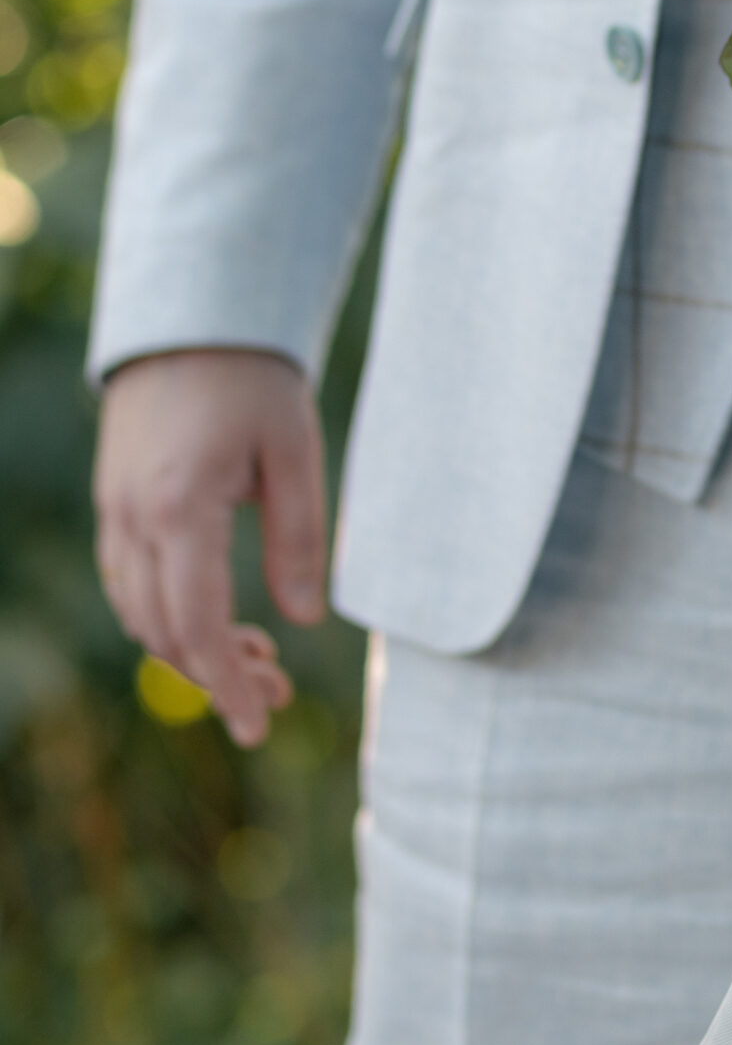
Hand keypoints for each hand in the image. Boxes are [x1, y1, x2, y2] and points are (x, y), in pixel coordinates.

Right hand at [94, 349, 326, 746]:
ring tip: (257, 660)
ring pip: (139, 613)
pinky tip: (216, 618)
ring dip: (188, 650)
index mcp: (180, 509)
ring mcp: (114, 510)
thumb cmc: (254, 381)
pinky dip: (166, 615)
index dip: (224, 686)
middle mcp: (133, 518)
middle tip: (274, 697)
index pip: (196, 626)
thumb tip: (304, 620)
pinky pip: (130, 581)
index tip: (257, 726)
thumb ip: (300, 539)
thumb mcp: (297, 453)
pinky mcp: (115, 501)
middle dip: (214, 677)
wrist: (192, 318)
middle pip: (162, 633)